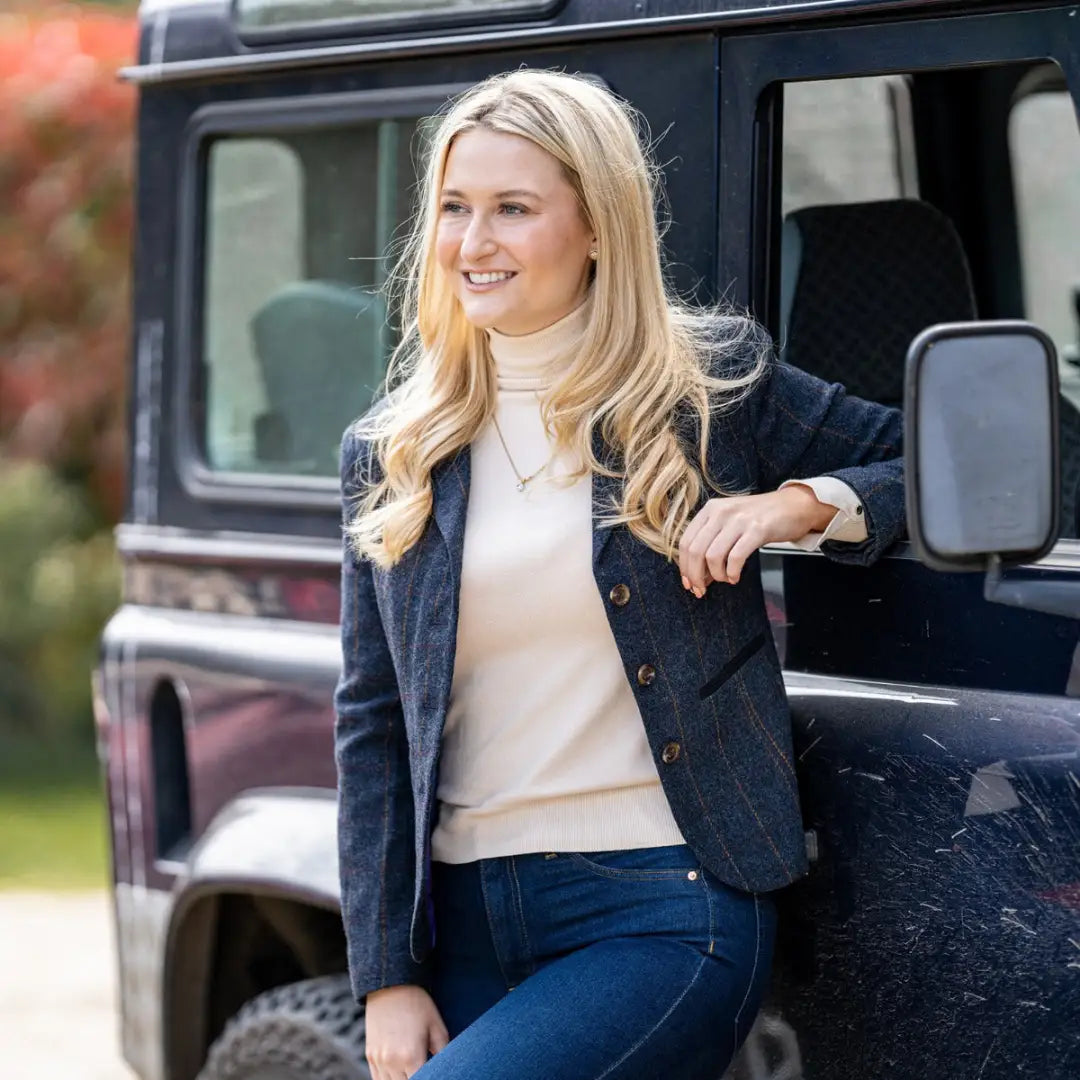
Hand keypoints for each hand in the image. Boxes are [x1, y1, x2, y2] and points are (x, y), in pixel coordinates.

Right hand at [365, 984, 449, 1079]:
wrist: (390, 984)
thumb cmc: (417, 1003)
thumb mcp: (436, 1026)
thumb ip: (443, 1052)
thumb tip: (448, 1067)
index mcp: (411, 1056)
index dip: (429, 1078)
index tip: (433, 1073)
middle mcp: (392, 1062)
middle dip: (417, 1078)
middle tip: (424, 1068)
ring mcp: (378, 1060)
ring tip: (412, 1069)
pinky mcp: (370, 1056)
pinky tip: (400, 1073)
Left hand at [678, 485, 833, 593]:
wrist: (795, 505)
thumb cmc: (761, 517)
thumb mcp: (730, 522)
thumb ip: (712, 543)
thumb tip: (698, 574)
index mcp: (710, 510)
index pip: (685, 542)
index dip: (684, 567)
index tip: (689, 583)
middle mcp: (721, 512)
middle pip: (695, 551)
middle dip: (696, 576)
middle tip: (701, 590)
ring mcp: (739, 520)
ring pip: (712, 556)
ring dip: (716, 576)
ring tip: (725, 579)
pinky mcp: (757, 529)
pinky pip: (735, 557)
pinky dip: (732, 573)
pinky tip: (735, 577)